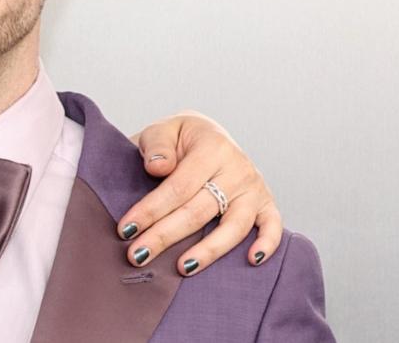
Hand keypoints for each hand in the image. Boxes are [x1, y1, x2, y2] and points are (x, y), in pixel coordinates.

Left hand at [119, 111, 281, 275]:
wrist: (208, 134)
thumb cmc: (179, 138)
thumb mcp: (163, 130)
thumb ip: (157, 146)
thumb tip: (158, 167)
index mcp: (211, 147)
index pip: (178, 187)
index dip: (151, 210)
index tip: (126, 229)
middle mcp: (237, 168)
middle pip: (199, 211)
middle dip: (165, 235)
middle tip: (137, 255)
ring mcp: (254, 187)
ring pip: (233, 226)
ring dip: (207, 251)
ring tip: (181, 268)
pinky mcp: (266, 202)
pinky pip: (272, 225)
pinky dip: (267, 243)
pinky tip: (252, 260)